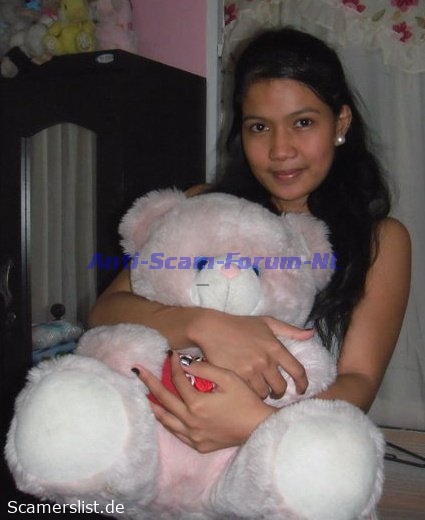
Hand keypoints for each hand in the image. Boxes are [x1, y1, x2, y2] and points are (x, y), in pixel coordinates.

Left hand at [134, 353, 274, 452]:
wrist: (259, 428)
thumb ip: (205, 369)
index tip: (170, 354)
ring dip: (155, 406)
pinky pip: (177, 433)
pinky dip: (168, 422)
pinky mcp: (199, 445)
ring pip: (166, 420)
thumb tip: (184, 361)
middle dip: (150, 383)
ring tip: (146, 395)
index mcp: (197, 404)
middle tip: (139, 371)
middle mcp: (190, 421)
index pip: (178, 381)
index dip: (173, 365)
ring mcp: (193, 435)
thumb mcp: (228, 378)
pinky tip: (165, 416)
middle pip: (164, 400)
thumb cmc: (246, 400)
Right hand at [187, 310, 312, 398]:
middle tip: (275, 391)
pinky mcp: (236, 378)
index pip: (298, 371)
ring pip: (264, 393)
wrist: (212, 329)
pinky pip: (249, 393)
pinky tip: (247, 389)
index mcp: (275, 347)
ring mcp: (250, 370)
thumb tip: (311, 334)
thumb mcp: (267, 322)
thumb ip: (290, 330)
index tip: (301, 390)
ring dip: (264, 393)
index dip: (303, 384)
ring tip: (259, 389)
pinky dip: (250, 393)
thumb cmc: (240, 325)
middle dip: (279, 391)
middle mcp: (265, 361)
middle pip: (281, 387)